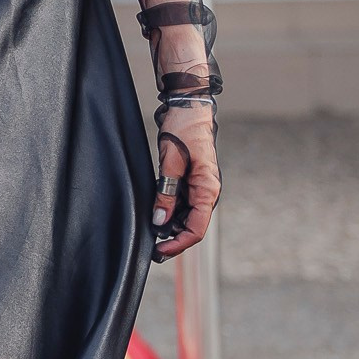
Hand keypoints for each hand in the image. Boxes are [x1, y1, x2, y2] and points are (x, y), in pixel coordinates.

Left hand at [152, 102, 218, 258]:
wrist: (188, 107)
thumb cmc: (184, 129)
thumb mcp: (171, 161)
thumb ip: (166, 192)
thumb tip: (160, 220)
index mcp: (208, 189)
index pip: (197, 228)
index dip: (179, 244)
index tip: (160, 251)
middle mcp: (207, 192)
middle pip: (192, 226)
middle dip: (173, 239)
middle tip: (151, 247)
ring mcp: (200, 188)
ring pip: (187, 217)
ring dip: (171, 226)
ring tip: (150, 231)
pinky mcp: (192, 182)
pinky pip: (183, 205)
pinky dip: (170, 212)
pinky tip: (156, 213)